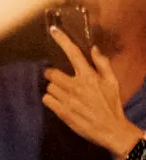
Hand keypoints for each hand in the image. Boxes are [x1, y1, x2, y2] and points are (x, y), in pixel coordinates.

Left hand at [42, 31, 140, 157]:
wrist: (111, 129)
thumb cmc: (112, 105)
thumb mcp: (112, 82)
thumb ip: (102, 64)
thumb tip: (93, 48)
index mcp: (89, 76)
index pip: (73, 53)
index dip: (62, 40)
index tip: (53, 30)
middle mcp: (77, 86)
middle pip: (52, 73)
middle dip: (52, 75)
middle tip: (59, 80)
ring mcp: (68, 100)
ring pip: (49, 87)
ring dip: (53, 89)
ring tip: (64, 95)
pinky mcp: (62, 112)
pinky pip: (47, 100)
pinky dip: (50, 100)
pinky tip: (59, 103)